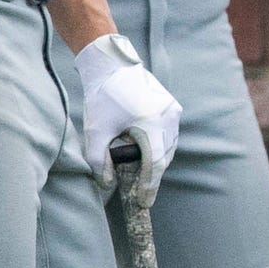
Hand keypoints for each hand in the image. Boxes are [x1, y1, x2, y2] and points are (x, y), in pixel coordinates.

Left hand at [78, 33, 181, 205]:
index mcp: (152, 124)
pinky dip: (160, 146)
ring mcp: (173, 111)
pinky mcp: (172, 106)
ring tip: (142, 174)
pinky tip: (147, 152)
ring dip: (157, 161)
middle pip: (163, 157)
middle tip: (141, 193)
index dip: (149, 186)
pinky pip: (169, 134)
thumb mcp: (95, 131)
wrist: (112, 65)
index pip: (154, 165)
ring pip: (169, 146)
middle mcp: (168, 118)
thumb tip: (107, 184)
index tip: (143, 202)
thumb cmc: (102, 97)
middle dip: (152, 176)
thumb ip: (99, 161)